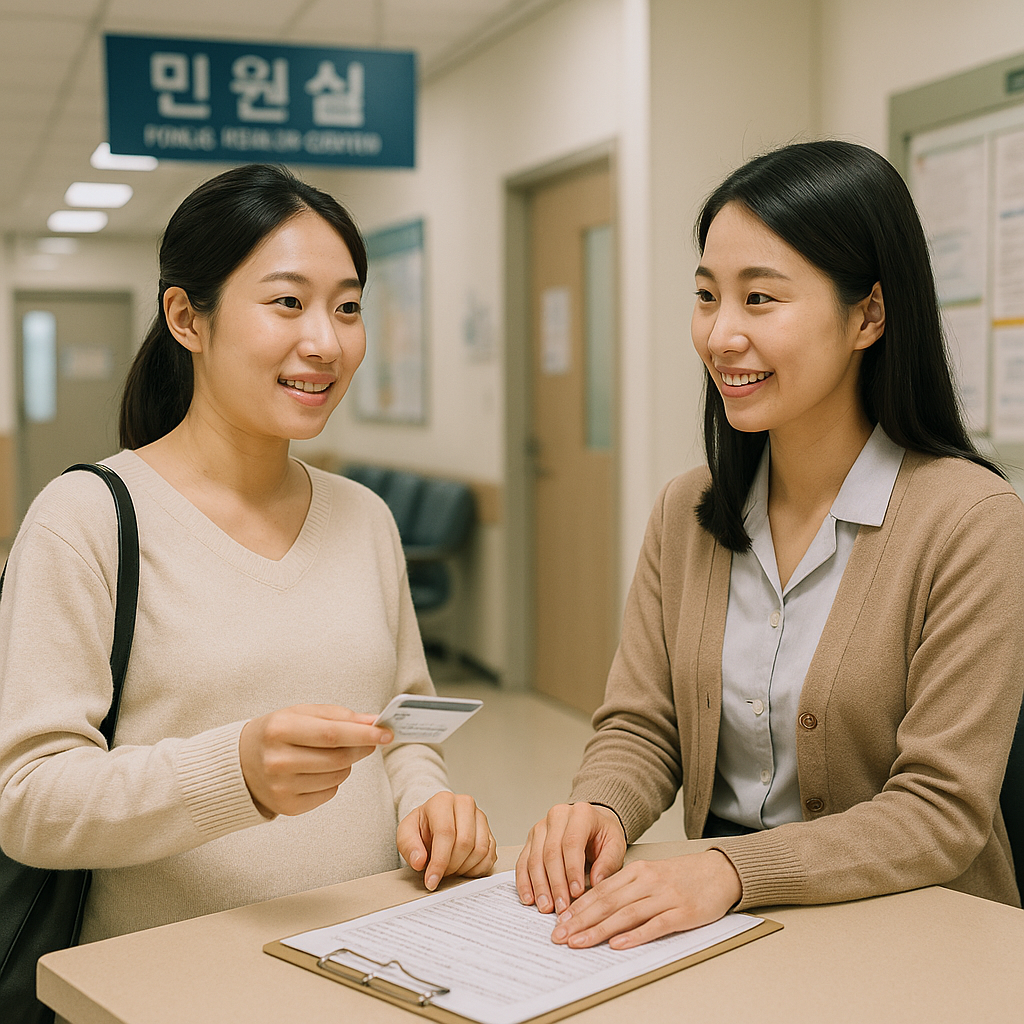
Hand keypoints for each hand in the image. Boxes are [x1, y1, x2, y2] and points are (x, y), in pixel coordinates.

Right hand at [239, 704, 392, 816]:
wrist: (241, 763)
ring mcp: (281, 787)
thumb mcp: (302, 713)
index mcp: (280, 729)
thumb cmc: (278, 732)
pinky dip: (332, 780)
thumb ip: (339, 715)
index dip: (363, 734)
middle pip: (338, 758)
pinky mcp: (288, 807)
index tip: (386, 733)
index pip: (332, 734)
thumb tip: (373, 722)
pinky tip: (316, 771)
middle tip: (371, 741)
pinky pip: (329, 793)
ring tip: (330, 754)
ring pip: (338, 776)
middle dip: (361, 748)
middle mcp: (277, 761)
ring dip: (346, 763)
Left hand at [397, 791, 496, 889]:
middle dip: (452, 866)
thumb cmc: (421, 828)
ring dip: (465, 868)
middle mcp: (465, 804)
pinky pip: (490, 855)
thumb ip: (409, 847)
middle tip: (441, 874)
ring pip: (480, 849)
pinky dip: (477, 869)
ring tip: (451, 869)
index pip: (446, 833)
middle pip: (465, 842)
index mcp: (442, 801)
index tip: (431, 880)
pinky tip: (463, 868)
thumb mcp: (406, 834)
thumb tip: (419, 861)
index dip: (439, 861)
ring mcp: (480, 817)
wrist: (434, 822)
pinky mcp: (489, 831)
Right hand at [515, 802, 626, 916]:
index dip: (572, 869)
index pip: (572, 842)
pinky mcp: (531, 840)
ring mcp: (541, 827)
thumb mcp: (615, 845)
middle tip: (561, 906)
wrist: (592, 824)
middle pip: (551, 852)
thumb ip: (608, 862)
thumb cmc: (603, 835)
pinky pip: (523, 862)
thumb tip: (596, 882)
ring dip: (539, 886)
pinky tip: (529, 898)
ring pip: (534, 858)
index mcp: (581, 813)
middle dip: (555, 883)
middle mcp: (557, 816)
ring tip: (546, 907)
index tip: (576, 892)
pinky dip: (524, 882)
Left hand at [549, 850, 741, 948]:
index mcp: (637, 871)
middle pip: (607, 902)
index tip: (559, 922)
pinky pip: (655, 925)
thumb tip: (595, 909)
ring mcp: (665, 896)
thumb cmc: (681, 877)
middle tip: (560, 936)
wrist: (719, 872)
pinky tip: (619, 944)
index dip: (578, 907)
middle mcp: (647, 881)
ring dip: (599, 930)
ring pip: (626, 914)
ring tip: (579, 942)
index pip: (600, 890)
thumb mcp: (650, 876)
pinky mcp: (682, 912)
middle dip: (580, 920)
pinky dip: (635, 935)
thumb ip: (625, 889)